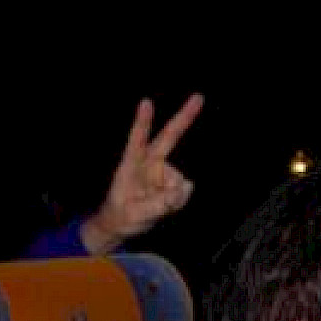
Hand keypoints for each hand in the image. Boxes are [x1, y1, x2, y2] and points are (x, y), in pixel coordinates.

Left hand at [80, 93, 203, 254]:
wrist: (121, 224)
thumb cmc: (121, 216)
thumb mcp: (135, 216)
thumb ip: (158, 204)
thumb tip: (186, 187)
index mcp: (131, 164)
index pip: (137, 141)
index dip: (142, 123)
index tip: (146, 103)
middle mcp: (149, 162)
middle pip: (168, 137)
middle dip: (184, 116)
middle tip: (199, 97)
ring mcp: (162, 171)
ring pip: (179, 182)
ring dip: (172, 198)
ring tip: (154, 207)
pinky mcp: (171, 181)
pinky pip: (183, 192)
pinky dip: (177, 201)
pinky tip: (163, 205)